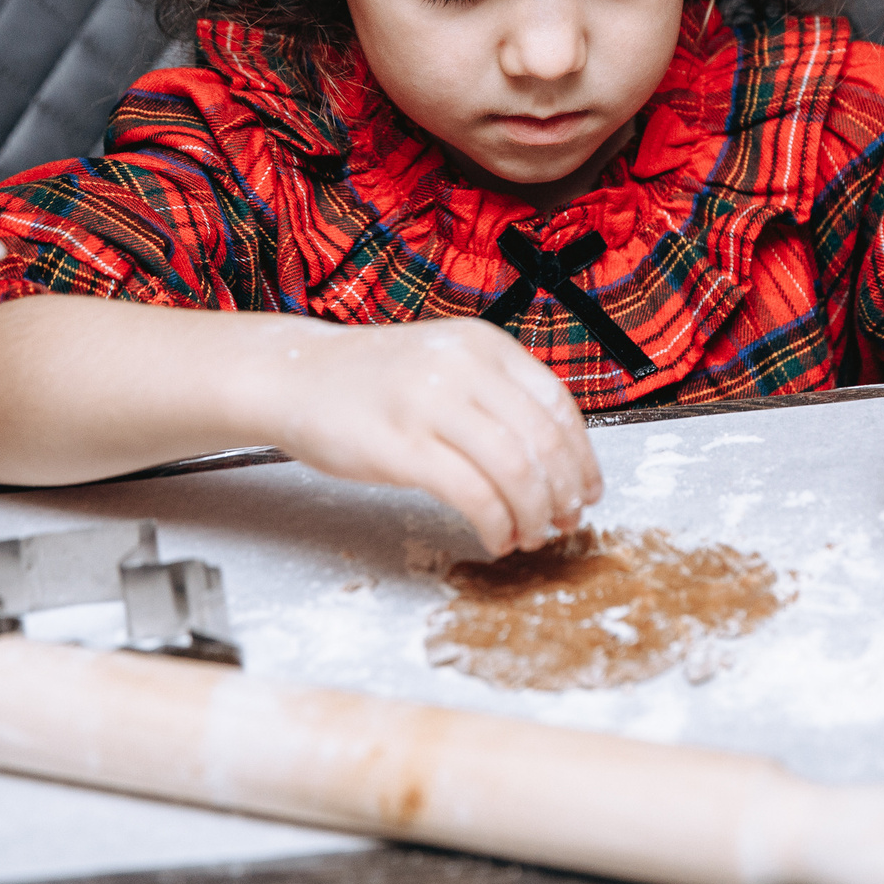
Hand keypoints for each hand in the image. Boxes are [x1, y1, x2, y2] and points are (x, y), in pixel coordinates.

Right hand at [269, 318, 604, 555]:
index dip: (582, 457)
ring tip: (532, 535)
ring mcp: (430, 404)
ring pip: (515, 470)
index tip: (588, 490)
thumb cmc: (374, 380)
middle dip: (565, 492)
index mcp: (484, 345)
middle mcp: (463, 367)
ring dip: (535, 514)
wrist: (296, 375)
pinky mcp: (400, 447)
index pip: (558, 405)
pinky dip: (496, 524)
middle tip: (566, 521)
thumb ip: (497, 396)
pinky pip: (472, 495)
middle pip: (544, 441)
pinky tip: (496, 538)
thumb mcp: (446, 364)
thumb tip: (558, 460)